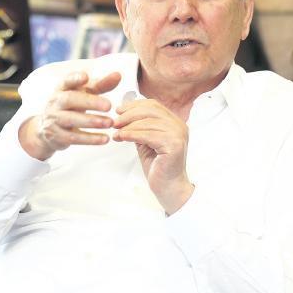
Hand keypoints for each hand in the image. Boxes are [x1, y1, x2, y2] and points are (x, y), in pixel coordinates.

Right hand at [19, 71, 121, 160]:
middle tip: (109, 106)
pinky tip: (105, 139)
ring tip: (110, 123)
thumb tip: (118, 75)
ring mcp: (54, 120)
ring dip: (92, 121)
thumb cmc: (72, 105)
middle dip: (90, 102)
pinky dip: (91, 139)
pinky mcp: (57, 136)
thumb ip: (101, 85)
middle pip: (69, 99)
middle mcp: (55, 102)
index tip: (86, 77)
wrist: (48, 129)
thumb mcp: (84, 94)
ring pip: (71, 120)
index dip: (75, 78)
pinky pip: (74, 138)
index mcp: (62, 89)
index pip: (66, 81)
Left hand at [113, 99, 193, 213]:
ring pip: (147, 122)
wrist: (169, 188)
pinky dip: (132, 134)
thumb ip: (139, 128)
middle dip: (129, 115)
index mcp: (174, 122)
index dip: (134, 105)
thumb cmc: (157, 167)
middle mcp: (179, 125)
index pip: (153, 105)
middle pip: (150, 110)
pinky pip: (148, 135)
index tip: (118, 111)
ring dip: (128, 126)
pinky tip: (122, 137)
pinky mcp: (173, 145)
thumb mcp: (146, 142)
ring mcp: (178, 134)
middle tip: (114, 122)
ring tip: (116, 133)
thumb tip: (122, 115)